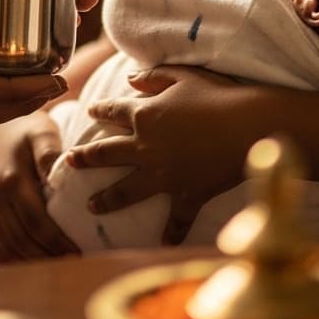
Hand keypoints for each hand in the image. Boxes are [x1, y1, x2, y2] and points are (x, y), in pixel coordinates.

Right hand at [0, 110, 79, 261]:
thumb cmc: (26, 129)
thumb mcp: (41, 132)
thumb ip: (49, 153)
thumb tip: (60, 172)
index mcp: (12, 181)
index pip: (36, 223)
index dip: (57, 242)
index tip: (78, 254)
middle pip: (22, 240)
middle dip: (48, 257)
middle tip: (74, 267)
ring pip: (8, 248)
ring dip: (32, 263)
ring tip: (58, 269)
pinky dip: (13, 260)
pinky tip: (33, 266)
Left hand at [65, 65, 253, 243]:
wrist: (249, 127)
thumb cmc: (217, 95)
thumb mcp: (181, 76)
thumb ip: (152, 77)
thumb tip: (129, 78)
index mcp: (144, 115)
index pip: (113, 111)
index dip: (99, 110)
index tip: (89, 111)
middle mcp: (146, 147)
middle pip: (107, 153)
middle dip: (85, 158)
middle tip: (69, 162)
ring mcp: (164, 175)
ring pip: (126, 190)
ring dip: (107, 199)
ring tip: (90, 206)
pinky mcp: (187, 194)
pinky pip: (176, 218)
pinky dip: (171, 231)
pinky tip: (163, 243)